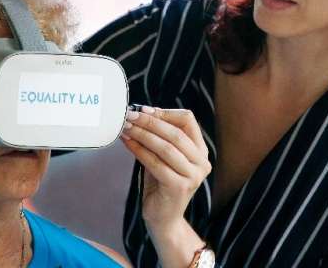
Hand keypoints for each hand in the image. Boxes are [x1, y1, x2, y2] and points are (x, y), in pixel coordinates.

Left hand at [121, 106, 211, 229]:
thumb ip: (159, 137)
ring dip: (142, 134)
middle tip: (129, 116)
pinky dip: (139, 150)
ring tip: (125, 127)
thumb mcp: (163, 156)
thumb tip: (142, 112)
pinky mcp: (179, 188)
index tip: (144, 110)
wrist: (164, 218)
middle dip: (149, 122)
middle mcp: (201, 163)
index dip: (165, 113)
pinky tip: (126, 142)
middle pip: (175, 133)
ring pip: (165, 147)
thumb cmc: (161, 183)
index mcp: (200, 151)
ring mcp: (193, 176)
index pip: (188, 120)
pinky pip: (155, 163)